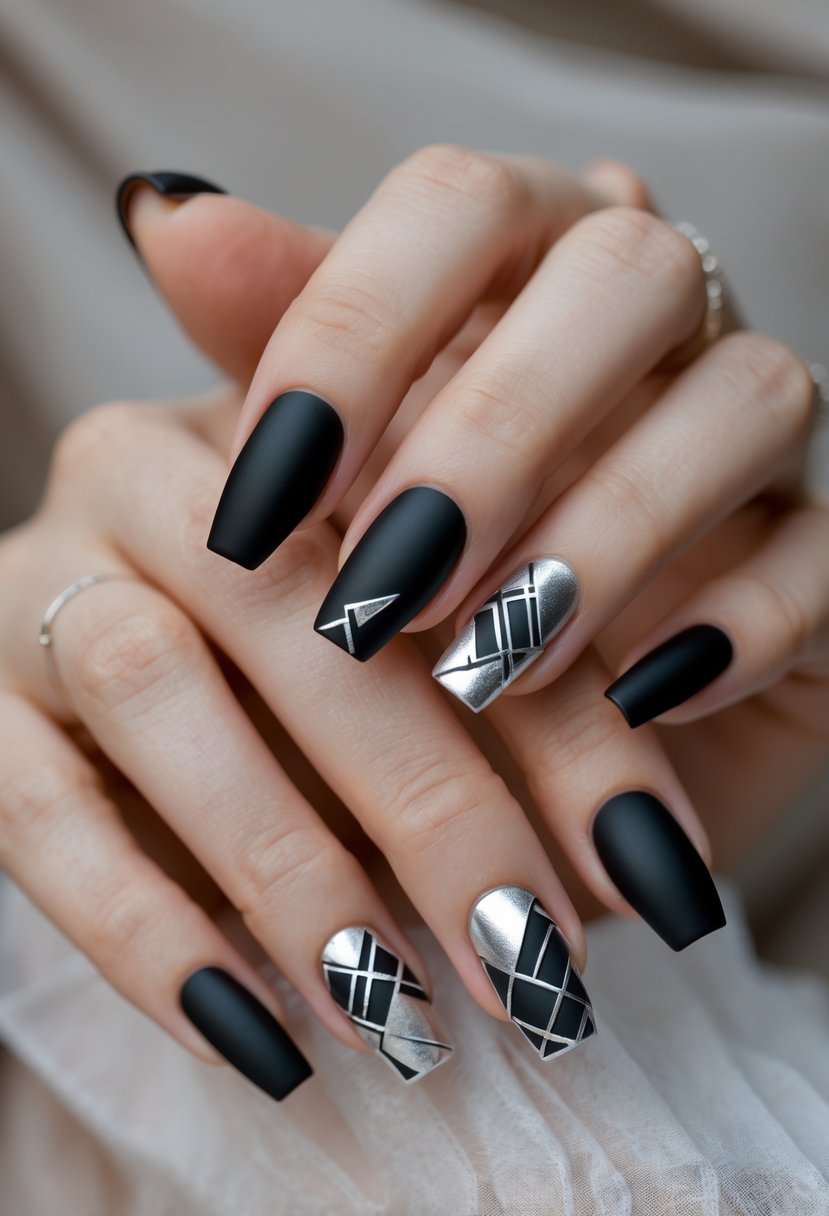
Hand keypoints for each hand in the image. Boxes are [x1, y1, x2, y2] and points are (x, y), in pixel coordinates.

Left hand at [125, 156, 828, 1043]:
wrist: (503, 742)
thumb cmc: (392, 584)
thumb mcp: (322, 475)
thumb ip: (270, 345)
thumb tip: (170, 218)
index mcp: (521, 262)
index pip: (461, 203)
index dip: (355, 330)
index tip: (263, 498)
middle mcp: (653, 320)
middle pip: (626, 273)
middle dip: (496, 432)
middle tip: (385, 591)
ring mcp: (751, 433)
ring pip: (749, 398)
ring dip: (609, 533)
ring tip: (485, 666)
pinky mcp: (813, 556)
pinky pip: (820, 554)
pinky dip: (734, 624)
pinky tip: (629, 700)